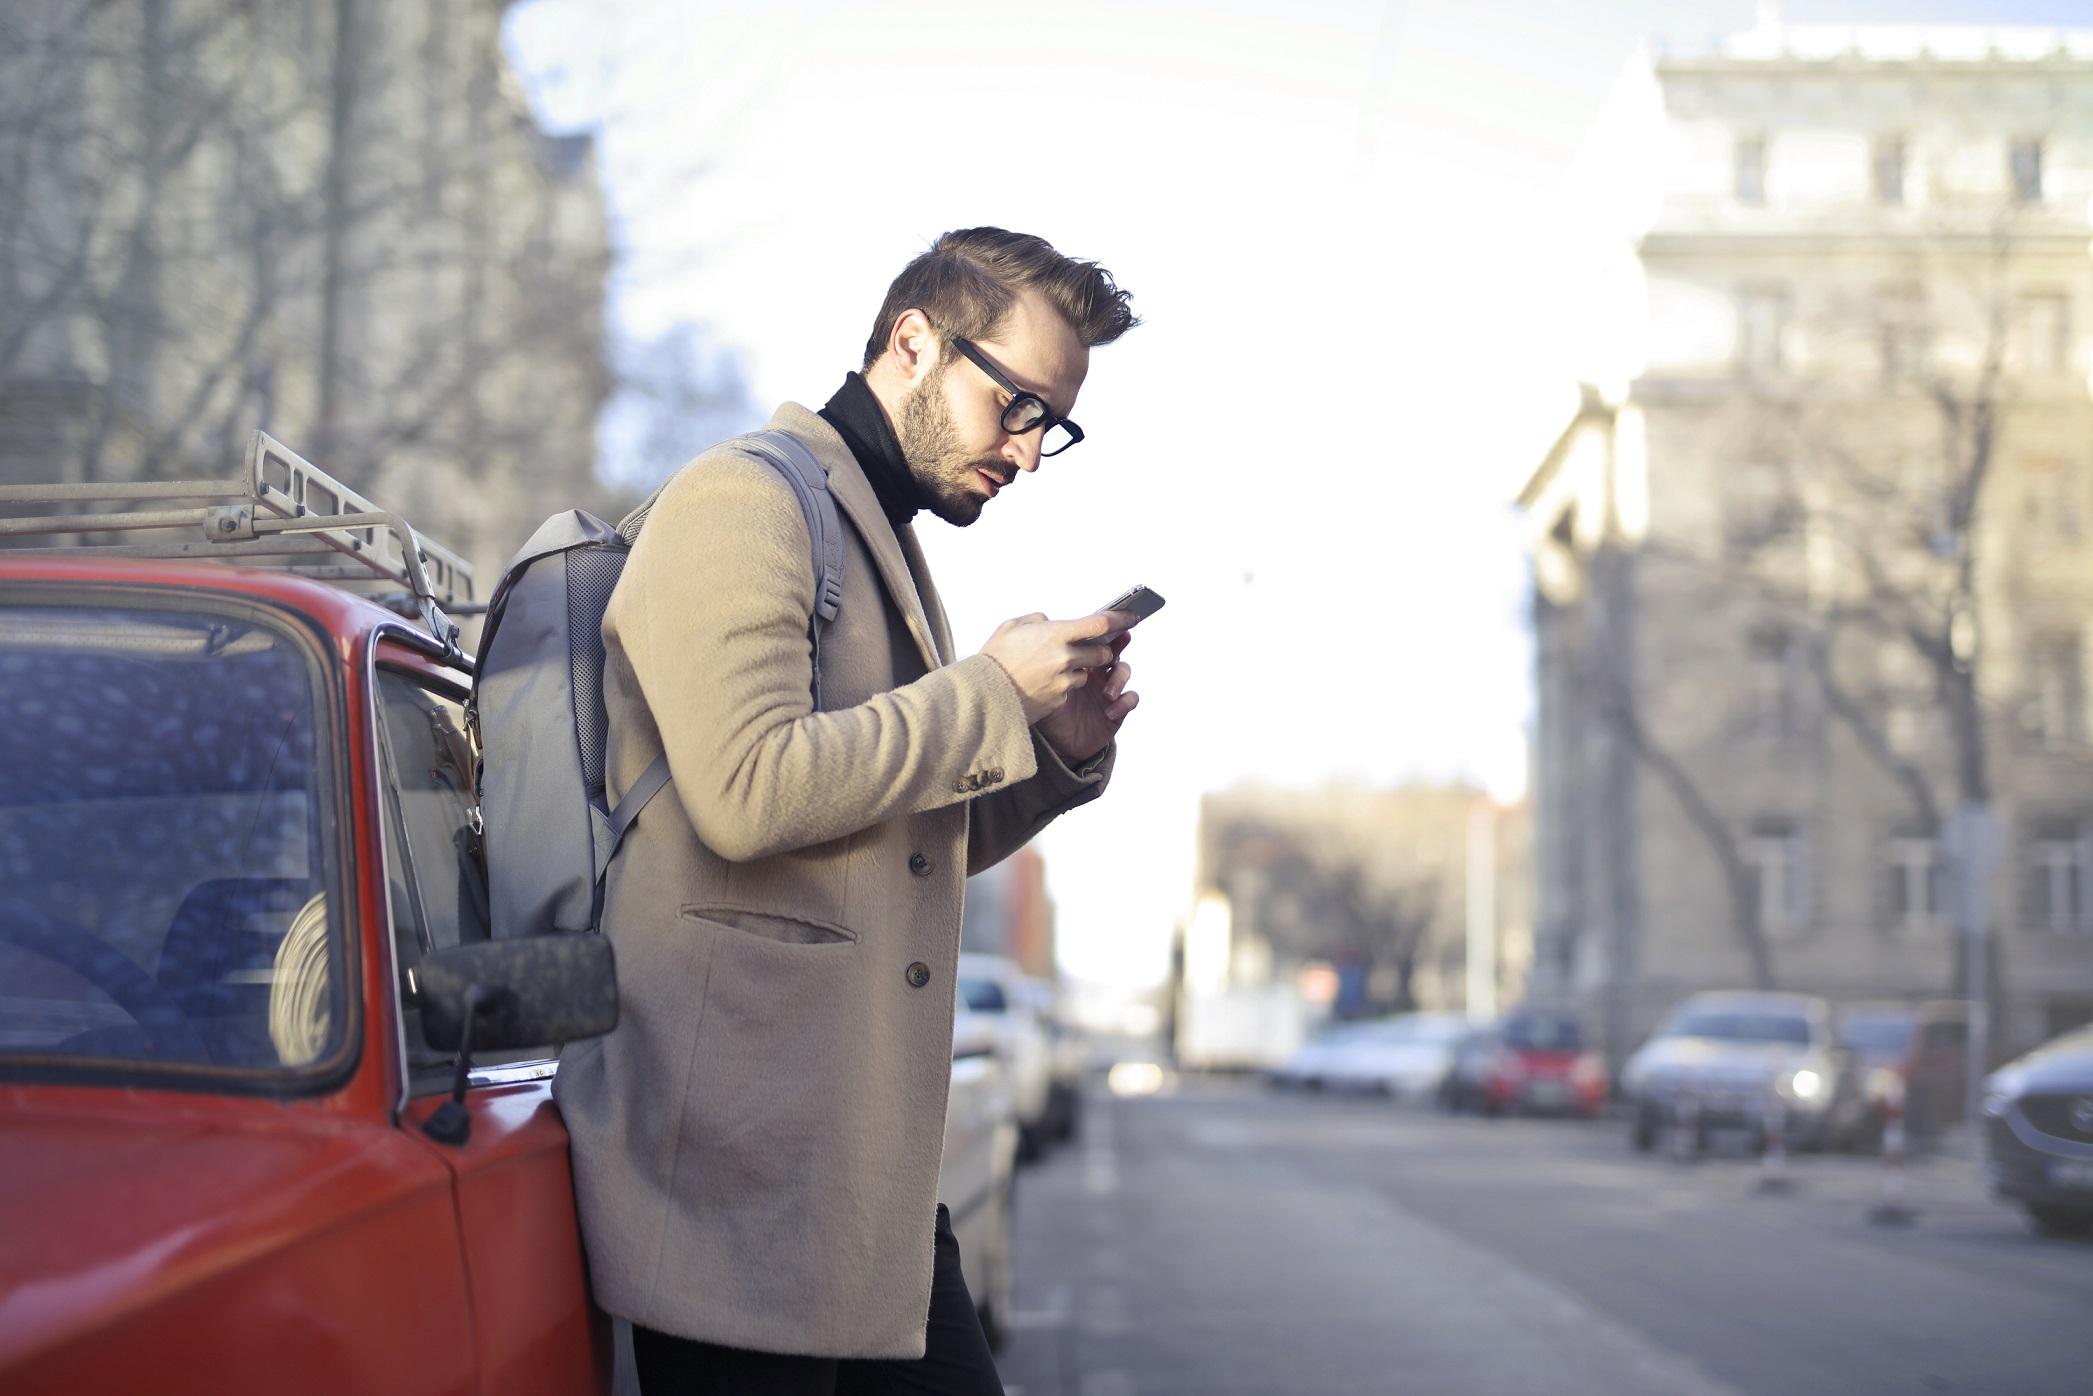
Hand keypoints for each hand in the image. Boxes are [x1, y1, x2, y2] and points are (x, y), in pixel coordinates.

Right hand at [978, 612, 1124, 724]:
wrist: (980, 697)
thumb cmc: (993, 658)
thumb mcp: (1011, 627)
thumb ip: (1038, 621)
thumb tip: (1050, 622)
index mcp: (1055, 635)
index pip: (1099, 623)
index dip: (1120, 618)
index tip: (1131, 616)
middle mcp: (1064, 658)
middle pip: (1101, 652)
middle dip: (1100, 650)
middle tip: (1089, 647)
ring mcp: (1063, 682)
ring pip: (1086, 674)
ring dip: (1078, 670)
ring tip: (1051, 667)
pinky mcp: (1058, 701)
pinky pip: (1069, 690)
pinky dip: (1061, 686)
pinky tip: (1040, 684)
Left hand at [1037, 627, 1138, 764]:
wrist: (1053, 743)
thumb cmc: (1046, 709)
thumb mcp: (1040, 683)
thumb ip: (1041, 661)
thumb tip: (1038, 633)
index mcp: (1078, 660)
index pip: (1093, 639)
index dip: (1104, 629)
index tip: (1109, 622)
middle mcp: (1095, 671)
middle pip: (1113, 649)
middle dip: (1117, 647)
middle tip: (1110, 652)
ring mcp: (1107, 689)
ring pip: (1124, 671)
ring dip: (1119, 679)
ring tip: (1106, 693)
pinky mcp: (1117, 709)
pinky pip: (1130, 699)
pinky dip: (1124, 703)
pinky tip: (1110, 712)